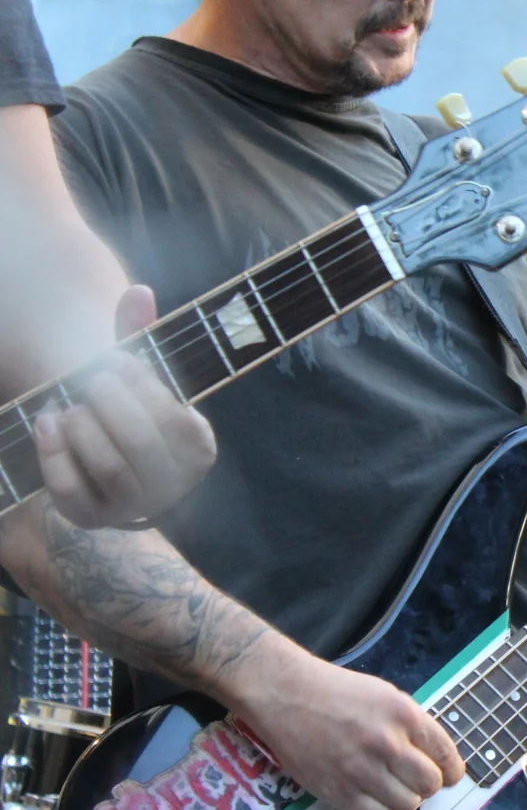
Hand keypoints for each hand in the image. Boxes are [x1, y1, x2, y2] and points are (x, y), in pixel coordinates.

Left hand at [32, 287, 216, 527]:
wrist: (117, 473)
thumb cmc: (135, 415)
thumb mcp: (144, 379)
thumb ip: (141, 338)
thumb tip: (138, 291)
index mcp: (198, 450)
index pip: (175, 418)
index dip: (142, 386)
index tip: (115, 361)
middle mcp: (173, 486)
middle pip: (139, 442)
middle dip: (109, 404)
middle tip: (90, 381)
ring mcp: (132, 507)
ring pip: (107, 467)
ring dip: (82, 429)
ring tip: (70, 405)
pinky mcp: (92, 518)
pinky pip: (70, 491)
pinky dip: (52, 454)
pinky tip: (45, 422)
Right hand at [229, 647, 465, 809]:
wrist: (288, 695)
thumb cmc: (338, 693)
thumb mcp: (387, 696)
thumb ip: (413, 726)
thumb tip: (438, 758)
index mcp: (404, 715)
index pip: (446, 754)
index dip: (453, 770)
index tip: (450, 775)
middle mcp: (386, 743)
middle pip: (430, 784)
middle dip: (428, 784)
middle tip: (415, 778)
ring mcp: (361, 769)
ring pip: (408, 805)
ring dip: (405, 799)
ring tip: (391, 786)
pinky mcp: (337, 791)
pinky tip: (375, 799)